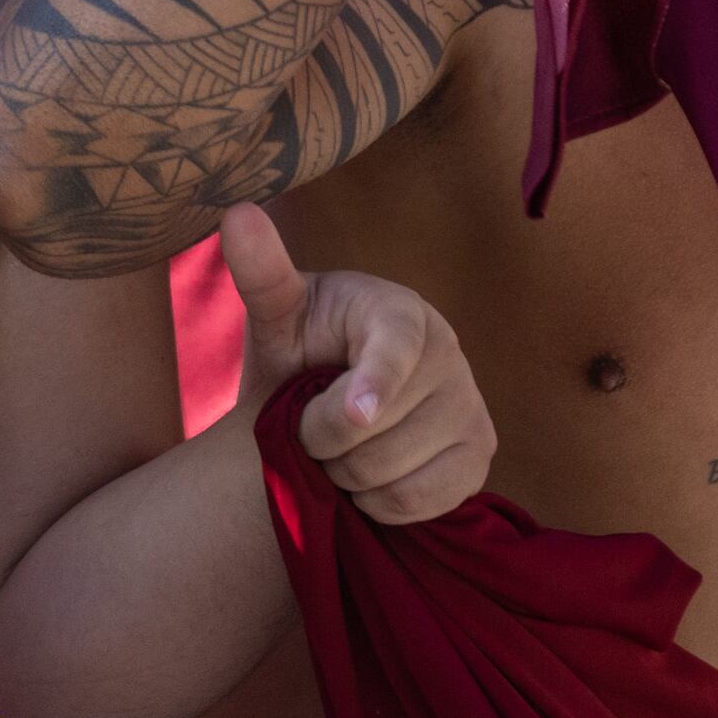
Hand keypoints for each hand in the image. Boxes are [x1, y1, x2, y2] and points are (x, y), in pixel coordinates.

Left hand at [227, 204, 493, 523]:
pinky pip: (423, 502)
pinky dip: (380, 505)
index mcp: (401, 311)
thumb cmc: (301, 351)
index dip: (374, 384)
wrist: (326, 406)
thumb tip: (237, 213)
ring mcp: (471, 406)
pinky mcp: (479, 456)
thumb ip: (262, 272)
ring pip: (395, 471)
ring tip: (337, 450)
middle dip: (322, 442)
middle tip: (309, 425)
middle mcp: (449, 353)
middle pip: (378, 428)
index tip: (351, 415)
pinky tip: (369, 479)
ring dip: (346, 477)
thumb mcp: (277, 314)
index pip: (398, 347)